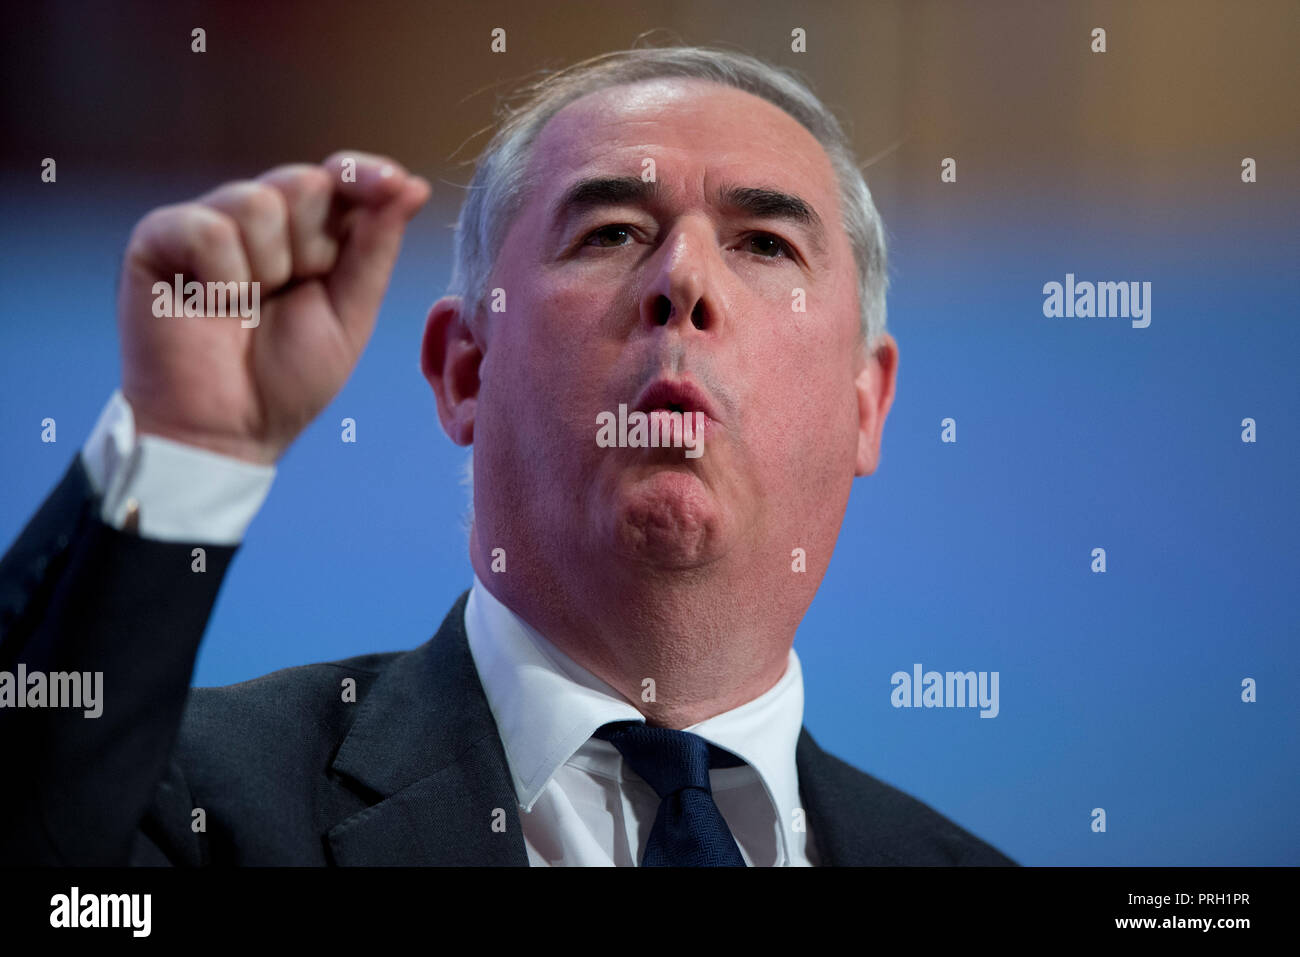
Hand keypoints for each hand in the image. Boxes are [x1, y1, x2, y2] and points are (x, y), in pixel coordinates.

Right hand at [117, 151, 429, 464]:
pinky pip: (209, 228)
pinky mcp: (159, 236)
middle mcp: (259, 221)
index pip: (339, 180)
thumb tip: (413, 186)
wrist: (228, 429)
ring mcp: (207, 223)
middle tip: (290, 295)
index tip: (395, 184)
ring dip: (267, 270)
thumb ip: (376, 247)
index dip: (365, 175)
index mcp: (308, 236)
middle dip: (313, 247)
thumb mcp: (351, 312)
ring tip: (246, 309)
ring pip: (258, 201)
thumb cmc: (288, 379)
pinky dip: (223, 278)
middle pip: (304, 183)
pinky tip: (211, 307)